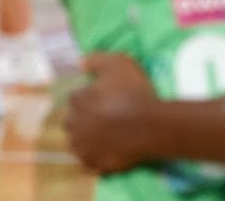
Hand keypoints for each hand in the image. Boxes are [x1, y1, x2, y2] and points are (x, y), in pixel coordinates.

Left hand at [65, 53, 158, 173]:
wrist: (152, 125)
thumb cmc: (135, 93)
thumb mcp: (118, 63)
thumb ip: (95, 60)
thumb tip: (79, 61)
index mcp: (77, 100)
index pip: (75, 99)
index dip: (88, 101)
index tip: (102, 103)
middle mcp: (74, 123)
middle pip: (72, 122)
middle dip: (82, 121)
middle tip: (102, 122)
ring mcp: (83, 145)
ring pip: (76, 143)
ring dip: (84, 141)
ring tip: (102, 140)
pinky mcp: (94, 162)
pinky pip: (87, 163)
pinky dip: (92, 159)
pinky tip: (104, 155)